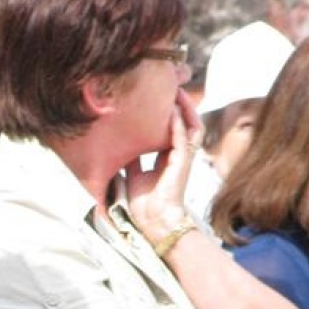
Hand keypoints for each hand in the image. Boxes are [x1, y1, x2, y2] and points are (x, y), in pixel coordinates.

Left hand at [123, 91, 202, 242]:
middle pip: (186, 122)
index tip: (157, 97)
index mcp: (168, 156)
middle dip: (180, 104)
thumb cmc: (144, 203)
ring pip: (191, 125)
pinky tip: (173, 110)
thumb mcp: (132, 173)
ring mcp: (183, 157)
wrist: (153, 221)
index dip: (168, 111)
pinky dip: (178, 123)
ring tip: (178, 91)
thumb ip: (130, 159)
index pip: (172, 128)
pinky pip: (184, 138)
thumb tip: (116, 145)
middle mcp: (179, 154)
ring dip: (185, 108)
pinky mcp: (182, 163)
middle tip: (172, 87)